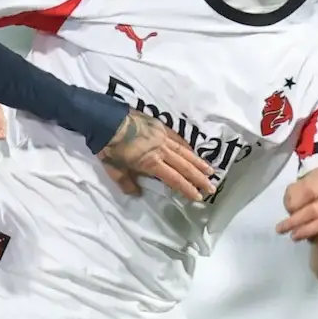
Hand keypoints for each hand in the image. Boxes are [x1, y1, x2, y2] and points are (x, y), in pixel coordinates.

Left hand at [97, 112, 214, 200]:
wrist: (106, 120)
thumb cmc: (108, 147)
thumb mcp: (114, 170)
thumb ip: (127, 183)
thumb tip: (137, 193)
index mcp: (151, 163)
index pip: (174, 179)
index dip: (187, 189)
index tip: (198, 197)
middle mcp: (161, 150)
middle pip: (184, 166)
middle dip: (199, 179)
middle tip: (211, 188)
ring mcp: (163, 137)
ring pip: (185, 152)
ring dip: (198, 163)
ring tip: (210, 172)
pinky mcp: (160, 127)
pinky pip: (178, 139)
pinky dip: (187, 147)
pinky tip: (193, 152)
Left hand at [276, 176, 317, 241]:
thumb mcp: (309, 177)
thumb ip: (296, 191)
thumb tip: (290, 209)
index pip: (305, 193)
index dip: (293, 203)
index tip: (288, 209)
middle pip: (313, 211)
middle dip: (294, 222)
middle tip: (280, 230)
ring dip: (307, 232)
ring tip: (294, 236)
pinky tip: (311, 239)